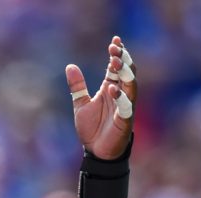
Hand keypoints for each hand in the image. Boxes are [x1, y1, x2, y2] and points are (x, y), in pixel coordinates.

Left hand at [66, 36, 136, 159]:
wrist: (96, 152)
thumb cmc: (92, 128)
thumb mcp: (81, 104)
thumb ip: (77, 86)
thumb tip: (70, 66)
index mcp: (110, 89)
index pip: (116, 68)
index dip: (117, 54)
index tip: (114, 41)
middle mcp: (120, 95)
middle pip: (126, 72)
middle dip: (122, 59)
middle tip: (115, 48)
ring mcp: (124, 107)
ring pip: (130, 86)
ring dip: (124, 74)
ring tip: (116, 62)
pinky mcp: (124, 120)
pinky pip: (126, 107)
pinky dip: (120, 98)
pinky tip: (112, 89)